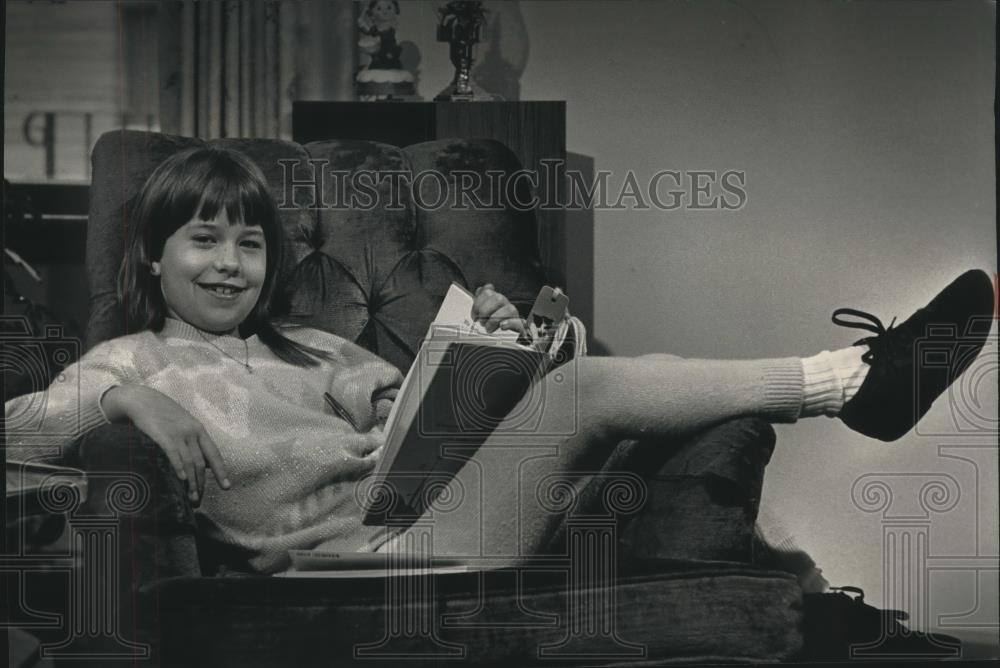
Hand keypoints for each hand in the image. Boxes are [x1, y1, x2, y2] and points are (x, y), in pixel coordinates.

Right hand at [101, 385, 230, 504]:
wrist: (143, 399)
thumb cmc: (164, 415)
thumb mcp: (184, 425)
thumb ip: (194, 442)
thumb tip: (204, 464)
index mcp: (199, 430)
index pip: (214, 454)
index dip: (221, 471)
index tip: (227, 487)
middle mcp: (192, 432)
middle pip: (201, 463)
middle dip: (201, 484)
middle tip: (198, 500)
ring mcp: (178, 433)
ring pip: (190, 462)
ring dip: (191, 482)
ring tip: (190, 497)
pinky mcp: (163, 435)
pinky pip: (174, 454)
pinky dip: (179, 467)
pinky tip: (181, 479)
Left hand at [472, 284, 525, 334]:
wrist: (504, 343)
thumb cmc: (491, 328)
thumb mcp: (481, 315)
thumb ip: (480, 302)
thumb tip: (479, 290)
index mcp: (495, 301)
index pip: (488, 292)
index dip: (478, 302)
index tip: (474, 314)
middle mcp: (505, 306)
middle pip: (498, 298)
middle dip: (485, 311)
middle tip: (481, 321)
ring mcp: (513, 316)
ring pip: (510, 309)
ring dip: (495, 319)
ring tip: (488, 327)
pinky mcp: (520, 328)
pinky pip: (519, 322)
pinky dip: (510, 323)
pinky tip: (502, 326)